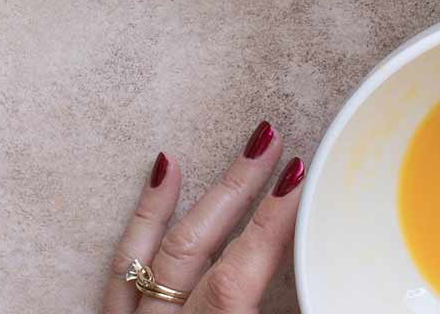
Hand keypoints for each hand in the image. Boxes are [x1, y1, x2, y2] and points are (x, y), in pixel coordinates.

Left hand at [102, 123, 302, 310]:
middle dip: (239, 188)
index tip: (298, 176)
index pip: (235, 276)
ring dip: (204, 193)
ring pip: (161, 245)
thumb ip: (288, 311)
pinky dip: (146, 215)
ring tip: (243, 149)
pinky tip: (163, 171)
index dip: (270, 224)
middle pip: (196, 245)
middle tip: (273, 143)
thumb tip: (316, 280)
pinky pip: (123, 262)